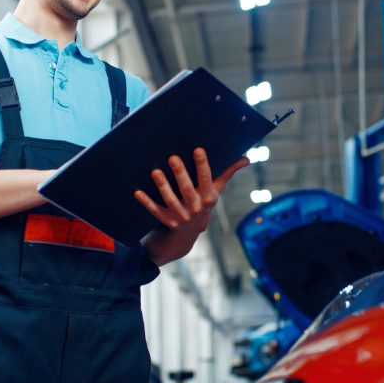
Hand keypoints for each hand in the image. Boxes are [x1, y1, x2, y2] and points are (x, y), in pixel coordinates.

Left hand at [135, 148, 248, 264]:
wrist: (189, 233)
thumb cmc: (203, 202)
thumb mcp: (216, 190)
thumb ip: (228, 172)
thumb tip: (246, 159)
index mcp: (208, 197)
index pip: (206, 179)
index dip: (202, 165)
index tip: (198, 149)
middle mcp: (195, 208)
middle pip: (187, 189)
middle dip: (180, 173)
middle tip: (173, 158)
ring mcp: (180, 216)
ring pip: (170, 199)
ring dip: (163, 186)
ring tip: (155, 171)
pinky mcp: (166, 221)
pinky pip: (155, 211)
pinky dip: (146, 202)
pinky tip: (137, 191)